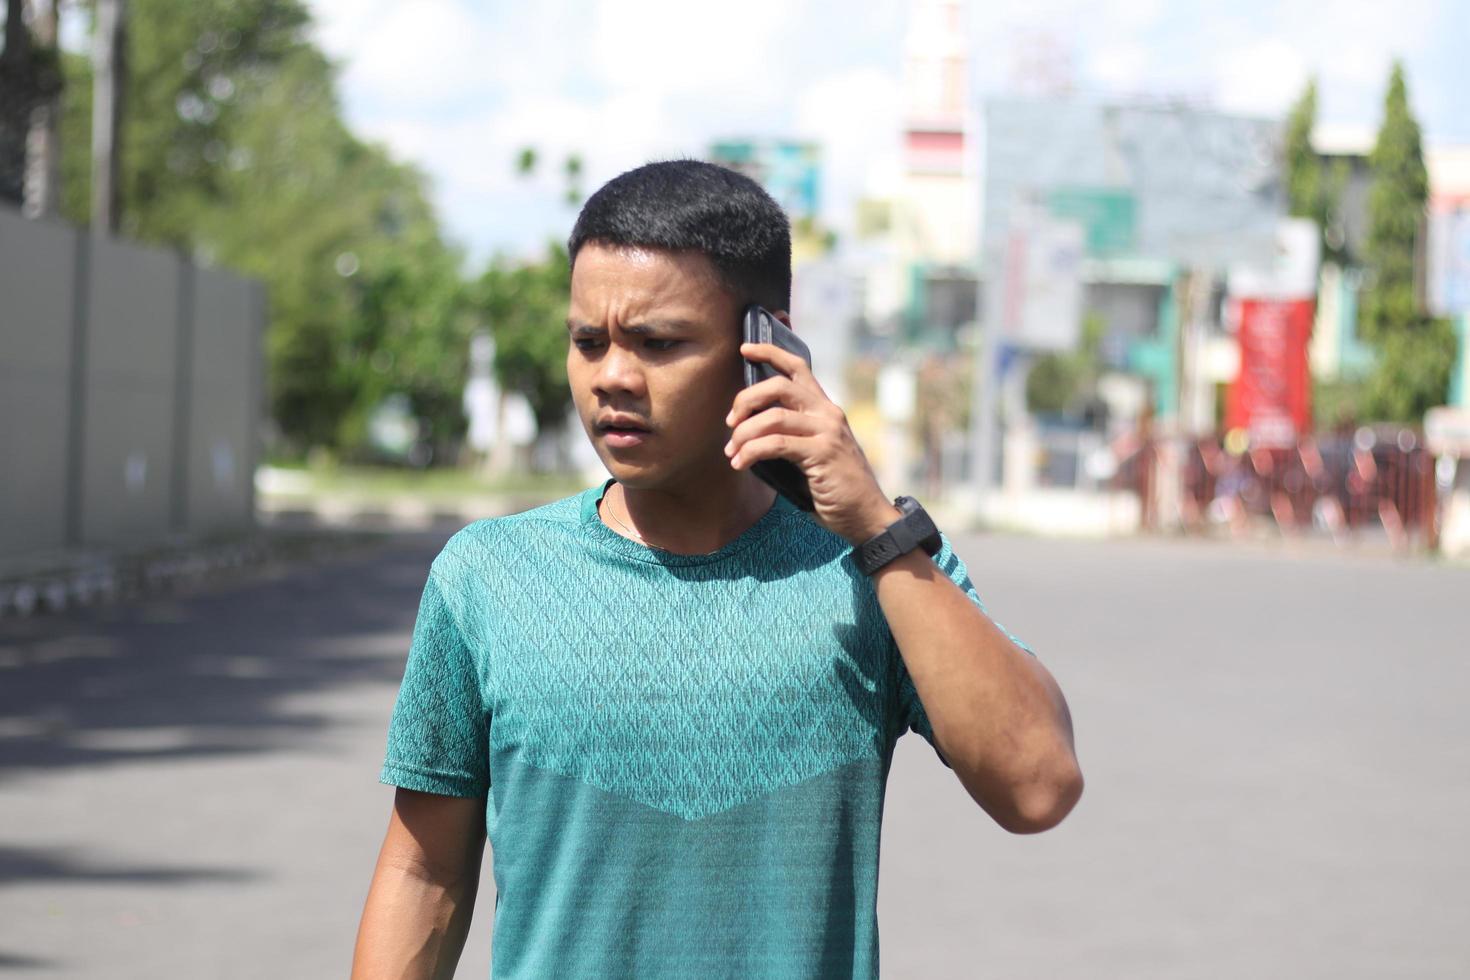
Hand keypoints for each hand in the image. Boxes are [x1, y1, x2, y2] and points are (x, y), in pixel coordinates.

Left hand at [724, 342, 899, 544]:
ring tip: (732, 453)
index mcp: (825, 409)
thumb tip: (750, 431)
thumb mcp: (813, 453)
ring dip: (744, 434)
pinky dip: (752, 452)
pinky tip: (741, 464)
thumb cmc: (836, 488)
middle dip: (745, 399)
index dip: (770, 353)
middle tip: (730, 422)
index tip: (746, 348)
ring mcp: (827, 431)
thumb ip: (791, 435)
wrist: (867, 515)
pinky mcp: (822, 452)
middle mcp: (827, 413)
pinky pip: (776, 444)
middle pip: (778, 386)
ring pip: (773, 416)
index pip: (798, 367)